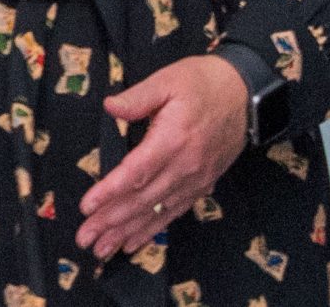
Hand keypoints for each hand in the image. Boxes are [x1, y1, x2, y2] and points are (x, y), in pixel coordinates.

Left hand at [76, 53, 249, 260]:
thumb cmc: (202, 83)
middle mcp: (185, 166)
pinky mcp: (202, 185)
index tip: (87, 206)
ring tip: (102, 249)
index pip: (137, 172)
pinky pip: (173, 212)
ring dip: (127, 233)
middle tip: (84, 238)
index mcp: (173, 140)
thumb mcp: (168, 80)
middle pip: (143, 200)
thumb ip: (137, 97)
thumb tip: (109, 107)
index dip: (110, 192)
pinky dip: (152, 230)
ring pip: (157, 212)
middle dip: (111, 222)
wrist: (245, 94)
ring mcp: (195, 180)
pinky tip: (133, 242)